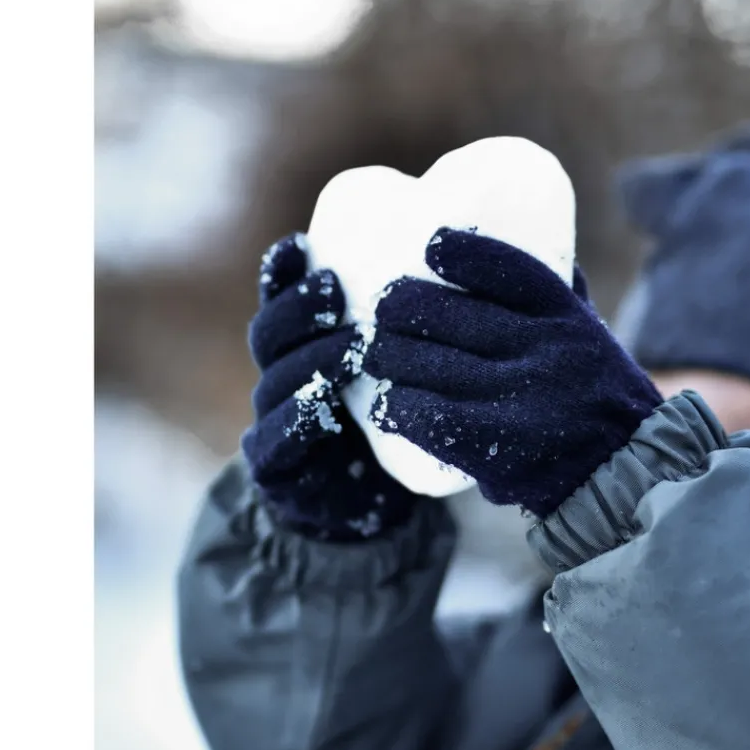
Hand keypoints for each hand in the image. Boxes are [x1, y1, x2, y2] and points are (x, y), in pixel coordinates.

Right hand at [241, 234, 416, 539]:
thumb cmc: (389, 424)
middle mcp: (281, 378)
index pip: (281, 301)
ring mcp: (272, 422)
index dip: (283, 273)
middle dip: (298, 308)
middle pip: (270, 335)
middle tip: (336, 288)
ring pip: (277, 382)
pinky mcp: (275, 467)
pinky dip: (296, 422)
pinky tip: (319, 407)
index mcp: (303, 348)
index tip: (301, 244)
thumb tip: (478, 273)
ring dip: (310, 360)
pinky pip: (276, 440)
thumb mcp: (401, 372)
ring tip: (350, 346)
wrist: (363, 505)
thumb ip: (421, 332)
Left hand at [363, 229, 662, 517]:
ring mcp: (520, 401)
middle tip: (382, 313)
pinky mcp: (497, 446)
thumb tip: (523, 235)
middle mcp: (545, 353)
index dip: (465, 254)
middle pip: (448, 317)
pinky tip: (389, 404)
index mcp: (567, 319)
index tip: (432, 245)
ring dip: (388, 357)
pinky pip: (429, 417)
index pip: (511, 271)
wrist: (620, 471)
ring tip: (376, 355)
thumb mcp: (591, 333)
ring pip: (429, 366)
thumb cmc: (596, 393)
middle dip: (399, 309)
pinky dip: (400, 408)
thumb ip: (560, 291)